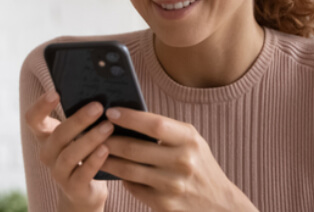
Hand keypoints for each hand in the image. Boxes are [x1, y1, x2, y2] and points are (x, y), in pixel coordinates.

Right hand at [23, 93, 112, 210]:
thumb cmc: (83, 153)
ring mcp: (58, 172)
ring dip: (90, 139)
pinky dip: (94, 160)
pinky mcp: (73, 187)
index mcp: (46, 136)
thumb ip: (83, 117)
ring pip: (70, 154)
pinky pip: (82, 173)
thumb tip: (102, 92)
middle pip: (58, 135)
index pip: (33, 119)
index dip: (41, 106)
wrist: (84, 191)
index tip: (56, 92)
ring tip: (108, 127)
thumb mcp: (79, 134)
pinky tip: (106, 149)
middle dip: (78, 119)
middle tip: (98, 106)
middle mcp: (47, 154)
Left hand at [100, 108, 257, 211]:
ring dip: (108, 160)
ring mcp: (173, 186)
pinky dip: (122, 179)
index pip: (155, 125)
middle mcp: (183, 162)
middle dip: (110, 140)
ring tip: (97, 152)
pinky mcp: (165, 204)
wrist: (219, 204)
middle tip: (94, 133)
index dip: (129, 117)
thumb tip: (127, 117)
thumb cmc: (200, 166)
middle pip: (135, 149)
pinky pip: (133, 188)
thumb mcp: (192, 143)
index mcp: (190, 141)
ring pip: (129, 170)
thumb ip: (167, 131)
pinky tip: (115, 171)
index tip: (110, 112)